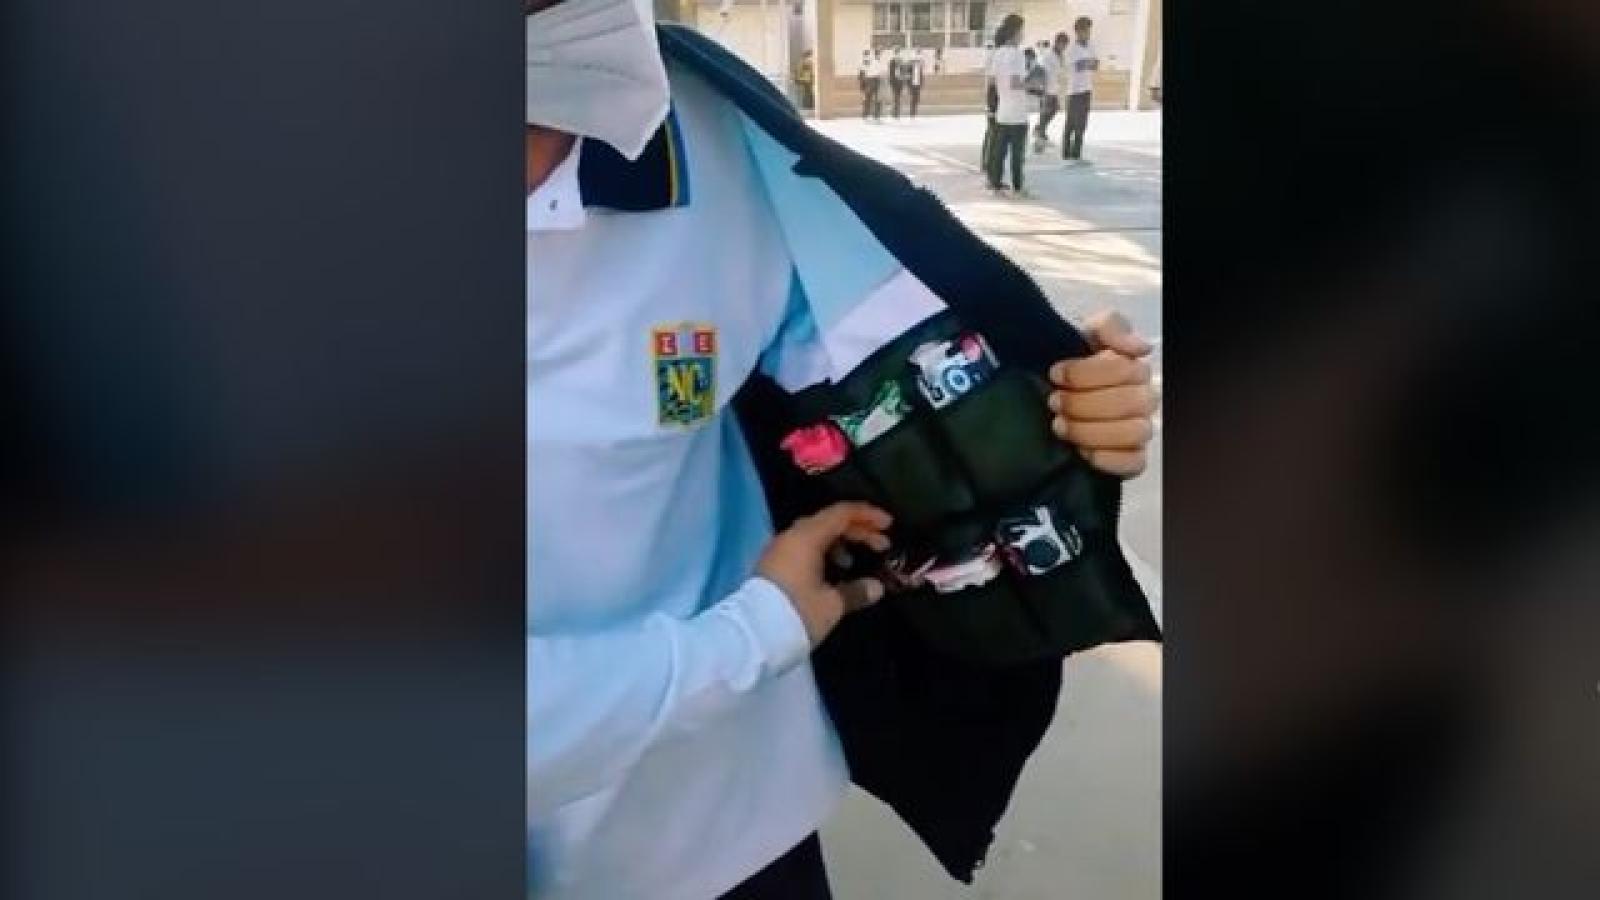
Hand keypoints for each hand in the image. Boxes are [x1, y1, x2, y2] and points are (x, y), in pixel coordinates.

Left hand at [756, 503, 892, 647]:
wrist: (751, 636)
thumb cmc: (796, 613)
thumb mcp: (831, 605)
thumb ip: (856, 591)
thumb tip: (876, 587)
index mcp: (806, 537)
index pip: (841, 513)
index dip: (868, 515)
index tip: (889, 525)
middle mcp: (791, 537)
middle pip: (829, 521)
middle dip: (857, 530)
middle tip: (881, 545)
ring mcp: (779, 551)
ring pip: (815, 535)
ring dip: (840, 542)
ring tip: (856, 561)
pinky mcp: (773, 566)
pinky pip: (803, 549)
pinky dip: (823, 553)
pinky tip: (834, 572)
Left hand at [1048, 310, 1158, 476]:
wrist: (1048, 393)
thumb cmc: (1068, 363)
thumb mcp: (1082, 331)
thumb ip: (1110, 326)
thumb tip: (1142, 348)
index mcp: (1132, 368)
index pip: (1123, 369)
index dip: (1085, 373)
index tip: (1055, 374)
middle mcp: (1143, 398)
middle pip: (1130, 402)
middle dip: (1084, 403)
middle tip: (1054, 402)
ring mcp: (1139, 428)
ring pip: (1134, 433)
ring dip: (1091, 431)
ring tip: (1060, 426)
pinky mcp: (1132, 457)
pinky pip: (1135, 463)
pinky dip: (1110, 459)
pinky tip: (1083, 452)